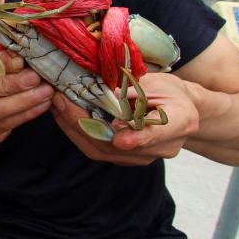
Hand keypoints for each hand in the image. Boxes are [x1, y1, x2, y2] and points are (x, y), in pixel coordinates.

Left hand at [50, 72, 199, 165]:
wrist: (181, 111)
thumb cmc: (171, 92)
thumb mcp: (158, 81)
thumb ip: (134, 88)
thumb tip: (103, 87)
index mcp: (180, 122)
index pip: (158, 134)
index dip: (139, 139)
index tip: (121, 140)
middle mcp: (162, 147)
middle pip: (118, 144)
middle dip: (84, 124)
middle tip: (61, 102)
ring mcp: (142, 157)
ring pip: (102, 149)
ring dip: (74, 128)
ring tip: (56, 105)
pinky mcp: (125, 157)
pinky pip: (97, 149)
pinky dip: (78, 132)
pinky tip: (63, 115)